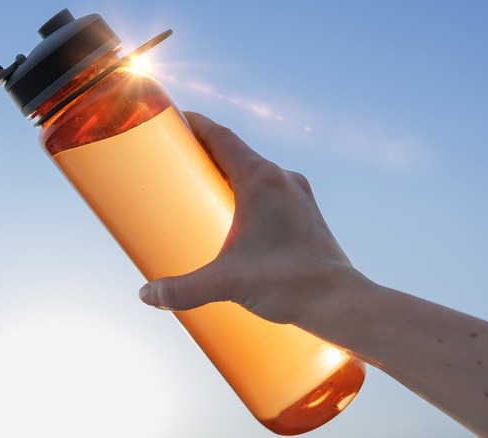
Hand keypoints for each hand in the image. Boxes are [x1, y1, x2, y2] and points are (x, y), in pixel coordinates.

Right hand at [139, 111, 360, 323]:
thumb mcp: (225, 284)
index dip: (194, 124)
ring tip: (203, 188)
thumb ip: (182, 290)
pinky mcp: (306, 213)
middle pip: (235, 151)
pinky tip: (237, 216)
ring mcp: (298, 194)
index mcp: (260, 179)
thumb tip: (147, 295)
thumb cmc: (287, 284)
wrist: (339, 301)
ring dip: (228, 172)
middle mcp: (282, 178)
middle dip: (204, 151)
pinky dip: (248, 191)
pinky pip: (271, 190)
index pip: (221, 136)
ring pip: (255, 170)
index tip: (173, 121)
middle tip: (176, 161)